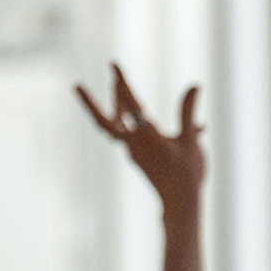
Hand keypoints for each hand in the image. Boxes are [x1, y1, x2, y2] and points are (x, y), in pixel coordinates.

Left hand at [76, 64, 204, 208]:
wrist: (181, 204)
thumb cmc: (187, 174)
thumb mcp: (190, 141)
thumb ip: (188, 112)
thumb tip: (194, 86)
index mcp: (147, 138)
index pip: (130, 105)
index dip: (121, 83)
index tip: (112, 66)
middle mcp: (133, 145)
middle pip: (105, 122)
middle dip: (91, 103)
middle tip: (76, 86)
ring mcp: (132, 152)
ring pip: (116, 127)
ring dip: (115, 108)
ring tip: (116, 88)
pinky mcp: (137, 158)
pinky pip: (131, 136)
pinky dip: (135, 122)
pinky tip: (148, 116)